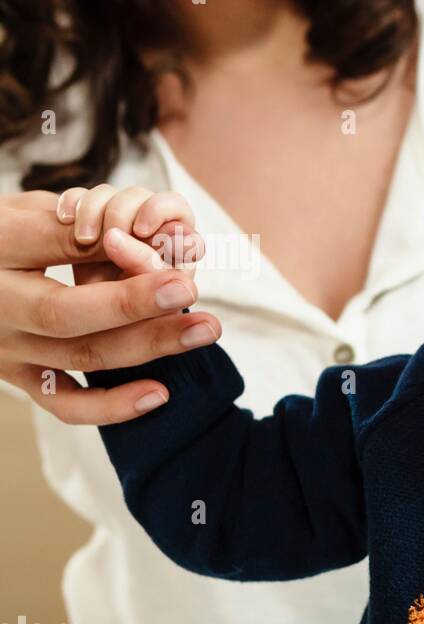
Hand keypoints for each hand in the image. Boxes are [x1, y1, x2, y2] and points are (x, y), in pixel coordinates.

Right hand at [0, 185, 220, 423]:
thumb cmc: (1, 238)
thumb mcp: (23, 216)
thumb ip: (70, 230)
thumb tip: (132, 241)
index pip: (52, 254)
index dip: (105, 251)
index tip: (170, 267)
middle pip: (68, 315)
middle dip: (136, 306)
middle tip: (191, 290)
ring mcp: (7, 350)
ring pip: (79, 356)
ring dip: (147, 346)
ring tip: (204, 330)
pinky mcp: (19, 376)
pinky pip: (64, 404)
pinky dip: (111, 406)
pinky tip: (159, 394)